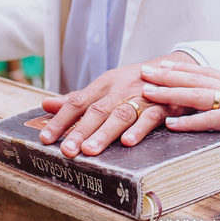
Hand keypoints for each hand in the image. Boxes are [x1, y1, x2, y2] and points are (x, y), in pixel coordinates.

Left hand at [36, 51, 196, 156]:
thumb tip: (46, 105)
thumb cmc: (133, 82)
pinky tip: (129, 142)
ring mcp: (141, 97)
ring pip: (121, 115)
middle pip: (97, 110)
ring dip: (105, 133)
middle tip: (66, 150)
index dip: (61, 120)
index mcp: (105, 83)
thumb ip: (78, 98)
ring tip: (90, 150)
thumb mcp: (106, 86)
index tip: (46, 138)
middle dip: (81, 130)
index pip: (78, 101)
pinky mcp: (162, 106)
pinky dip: (139, 129)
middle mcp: (120, 89)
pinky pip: (150, 117)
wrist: (174, 69)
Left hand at [140, 61, 219, 142]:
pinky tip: (172, 124)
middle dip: (166, 75)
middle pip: (195, 78)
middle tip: (141, 71)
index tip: (160, 64)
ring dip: (170, 93)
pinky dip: (191, 121)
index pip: (205, 72)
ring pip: (198, 94)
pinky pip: (213, 118)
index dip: (181, 68)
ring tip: (146, 92)